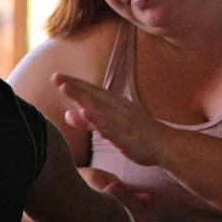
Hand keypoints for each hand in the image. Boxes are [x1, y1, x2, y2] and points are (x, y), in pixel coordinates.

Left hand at [51, 72, 170, 167]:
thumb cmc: (138, 134)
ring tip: (65, 87)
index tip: (57, 76)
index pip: (91, 91)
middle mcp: (117, 107)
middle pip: (92, 94)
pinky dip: (96, 118)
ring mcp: (121, 119)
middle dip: (74, 85)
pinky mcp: (125, 133)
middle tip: (55, 76)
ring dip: (81, 95)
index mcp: (114, 103)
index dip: (74, 83)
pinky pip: (108, 125)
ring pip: (98, 106)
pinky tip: (84, 112)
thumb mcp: (110, 125)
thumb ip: (89, 121)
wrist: (165, 144)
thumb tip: (67, 113)